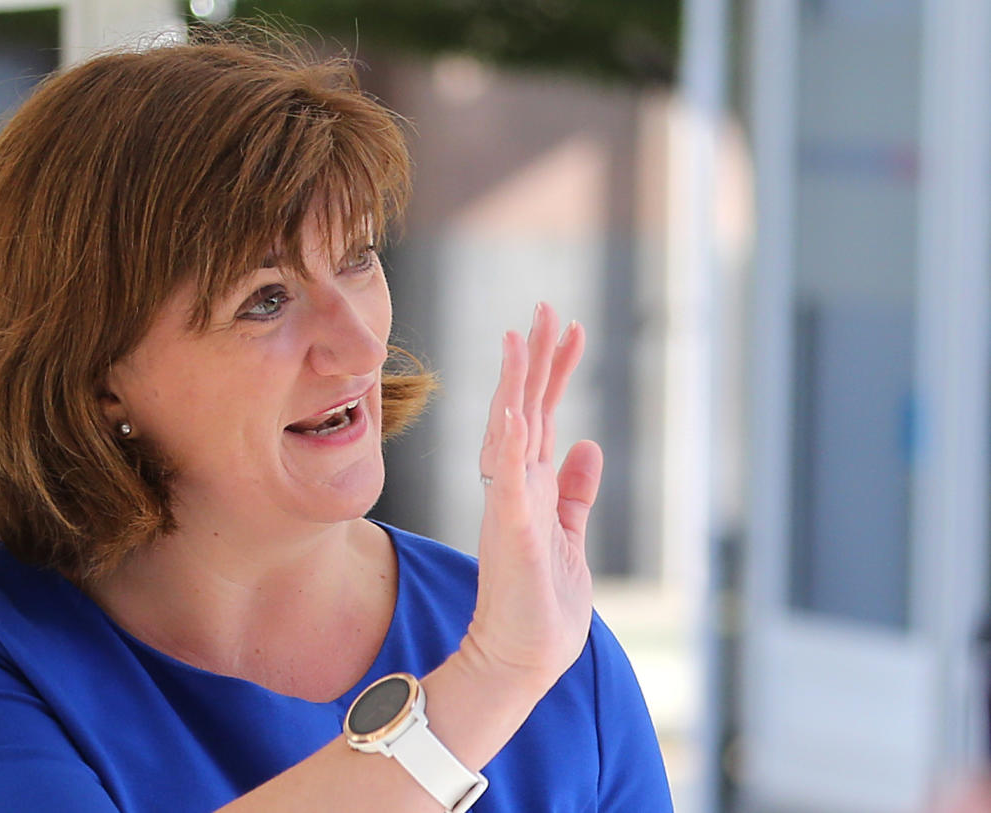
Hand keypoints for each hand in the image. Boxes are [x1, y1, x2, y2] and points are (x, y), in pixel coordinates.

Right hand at [465, 302, 603, 689]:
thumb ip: (575, 491)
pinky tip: (512, 409)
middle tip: (546, 308)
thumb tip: (589, 445)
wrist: (519, 658)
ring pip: (511, 430)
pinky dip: (509, 442)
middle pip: (525, 407)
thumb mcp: (569, 534)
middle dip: (537, 358)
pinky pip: (508, 477)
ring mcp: (510, 505)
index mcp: (531, 486)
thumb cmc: (542, 605)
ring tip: (521, 337)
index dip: (556, 371)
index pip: (543, 414)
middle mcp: (515, 486)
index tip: (570, 329)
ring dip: (516, 383)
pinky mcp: (512, 530)